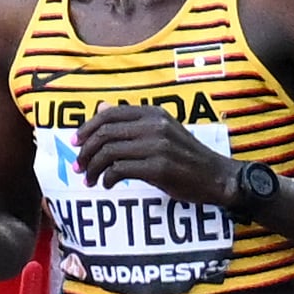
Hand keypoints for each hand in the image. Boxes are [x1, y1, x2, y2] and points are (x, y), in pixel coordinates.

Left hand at [73, 102, 233, 203]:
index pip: (109, 114)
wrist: (217, 176)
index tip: (76, 142)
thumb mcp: (162, 130)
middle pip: (105, 134)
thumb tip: (100, 108)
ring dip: (94, 168)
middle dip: (86, 151)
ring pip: (109, 153)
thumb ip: (132, 121)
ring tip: (89, 179)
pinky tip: (108, 185)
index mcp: (154, 113)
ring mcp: (157, 146)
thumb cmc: (187, 156)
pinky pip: (120, 170)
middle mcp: (154, 125)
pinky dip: (108, 179)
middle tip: (79, 166)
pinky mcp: (159, 168)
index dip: (87, 128)